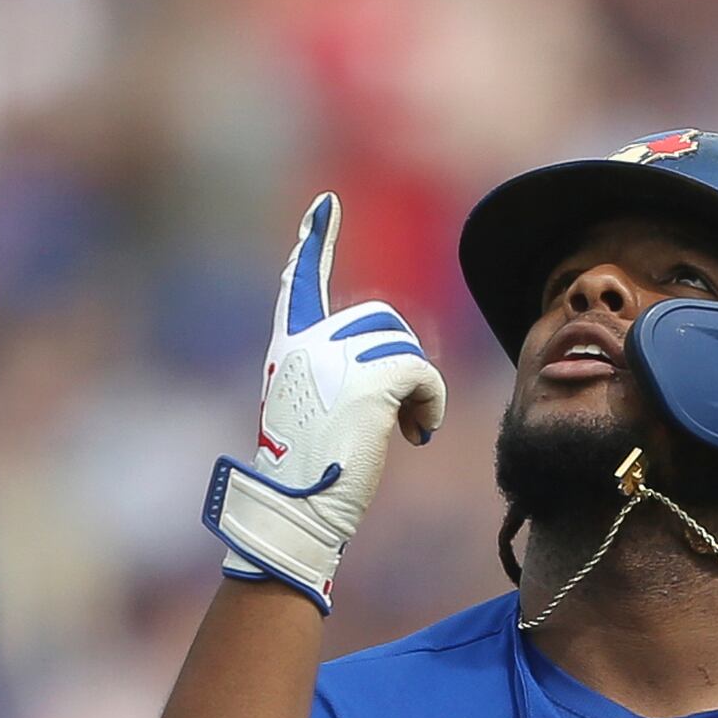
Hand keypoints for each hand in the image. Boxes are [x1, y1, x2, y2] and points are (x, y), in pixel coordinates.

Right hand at [200, 193, 446, 611]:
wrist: (300, 510)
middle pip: (380, 319)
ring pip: (405, 346)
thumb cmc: (310, 476)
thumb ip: (337, 373)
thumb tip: (390, 353)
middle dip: (400, 360)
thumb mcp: (315, 410)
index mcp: (287, 348)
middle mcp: (306, 342)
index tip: (324, 207)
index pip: (301, 284)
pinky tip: (416, 435)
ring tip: (405, 429)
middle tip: (399, 412)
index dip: (314, 244)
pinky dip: (431, 404)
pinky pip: (422, 373)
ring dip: (416, 389)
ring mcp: (336, 358)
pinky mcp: (369, 379)